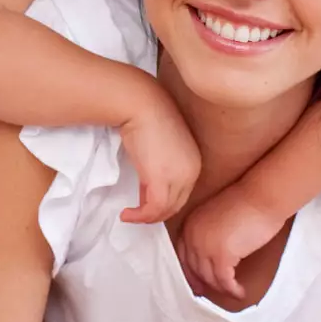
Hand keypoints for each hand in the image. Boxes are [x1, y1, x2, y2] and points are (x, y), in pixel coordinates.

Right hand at [118, 93, 200, 225]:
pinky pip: (152, 209)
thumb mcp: (159, 146)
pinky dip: (138, 216)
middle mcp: (192, 172)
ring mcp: (178, 177)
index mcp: (194, 162)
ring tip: (129, 215)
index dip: (164, 202)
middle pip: (176, 205)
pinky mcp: (160, 180)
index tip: (143, 201)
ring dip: (145, 218)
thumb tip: (147, 187)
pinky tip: (126, 214)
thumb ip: (159, 166)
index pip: (182, 193)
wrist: (141, 104)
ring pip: (165, 210)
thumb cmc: (147, 117)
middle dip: (155, 212)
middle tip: (136, 213)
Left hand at [176, 183, 281, 300]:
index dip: (190, 272)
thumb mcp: (217, 218)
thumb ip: (209, 234)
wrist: (261, 197)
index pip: (183, 256)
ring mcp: (205, 247)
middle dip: (204, 284)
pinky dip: (232, 289)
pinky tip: (240, 291)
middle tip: (214, 293)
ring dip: (222, 289)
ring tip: (233, 293)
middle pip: (194, 269)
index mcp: (190, 225)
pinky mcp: (222, 256)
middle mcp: (192, 237)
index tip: (197, 283)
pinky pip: (224, 280)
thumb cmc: (246, 204)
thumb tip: (213, 255)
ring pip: (209, 277)